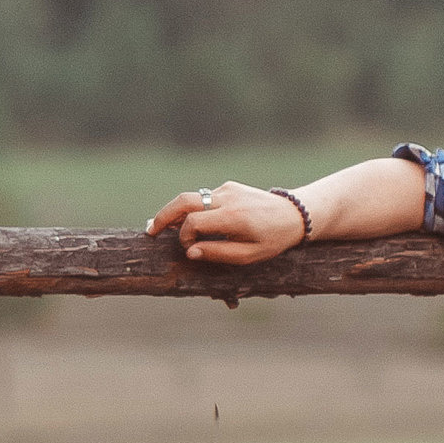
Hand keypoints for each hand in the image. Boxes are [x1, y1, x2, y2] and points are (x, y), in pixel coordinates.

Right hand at [144, 182, 309, 264]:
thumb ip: (218, 253)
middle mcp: (227, 198)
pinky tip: (188, 222)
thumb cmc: (273, 240)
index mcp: (232, 217)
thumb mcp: (249, 255)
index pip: (193, 221)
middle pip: (184, 200)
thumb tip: (190, 252)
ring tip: (160, 227)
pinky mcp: (228, 187)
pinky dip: (192, 209)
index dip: (184, 237)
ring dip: (174, 211)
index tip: (188, 249)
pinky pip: (204, 197)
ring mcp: (227, 189)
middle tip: (150, 231)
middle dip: (163, 215)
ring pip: (191, 197)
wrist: (294, 214)